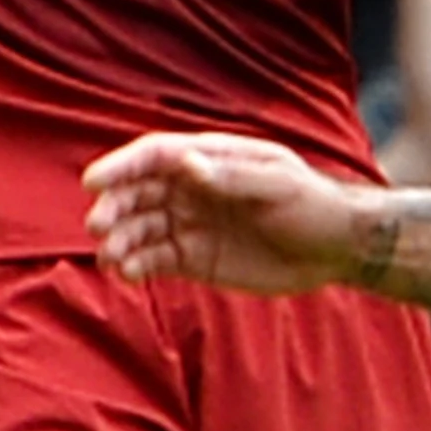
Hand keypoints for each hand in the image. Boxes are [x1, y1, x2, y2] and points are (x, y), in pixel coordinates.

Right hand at [80, 129, 364, 291]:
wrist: (337, 248)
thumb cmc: (313, 205)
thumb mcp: (279, 186)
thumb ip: (231, 177)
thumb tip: (186, 164)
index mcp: (211, 159)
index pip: (155, 156)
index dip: (121, 166)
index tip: (93, 182)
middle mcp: (193, 188)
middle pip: (139, 192)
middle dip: (114, 206)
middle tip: (97, 226)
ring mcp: (192, 223)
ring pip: (142, 228)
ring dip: (119, 240)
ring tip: (109, 259)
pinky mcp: (195, 259)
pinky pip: (156, 259)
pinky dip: (136, 265)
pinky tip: (125, 274)